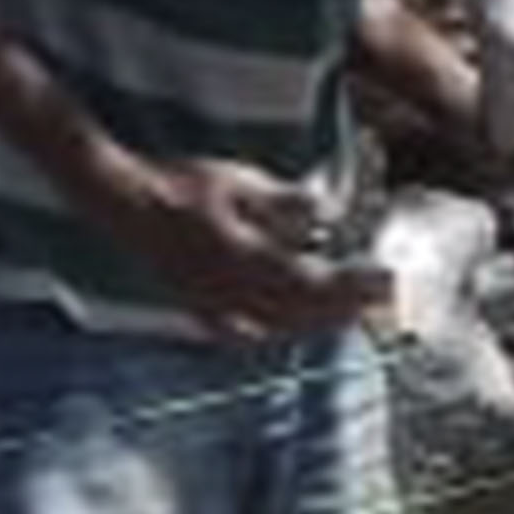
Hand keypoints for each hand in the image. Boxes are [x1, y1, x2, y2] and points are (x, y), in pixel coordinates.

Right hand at [108, 158, 387, 340]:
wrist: (125, 204)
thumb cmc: (183, 186)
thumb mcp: (241, 183)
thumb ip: (286, 203)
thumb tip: (330, 212)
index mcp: (240, 257)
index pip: (310, 282)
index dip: (352, 286)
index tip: (388, 282)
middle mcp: (226, 290)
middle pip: (299, 313)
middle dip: (345, 308)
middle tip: (384, 300)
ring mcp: (210, 304)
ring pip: (276, 328)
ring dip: (318, 323)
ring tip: (353, 312)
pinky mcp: (198, 308)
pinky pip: (245, 331)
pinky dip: (277, 330)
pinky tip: (293, 325)